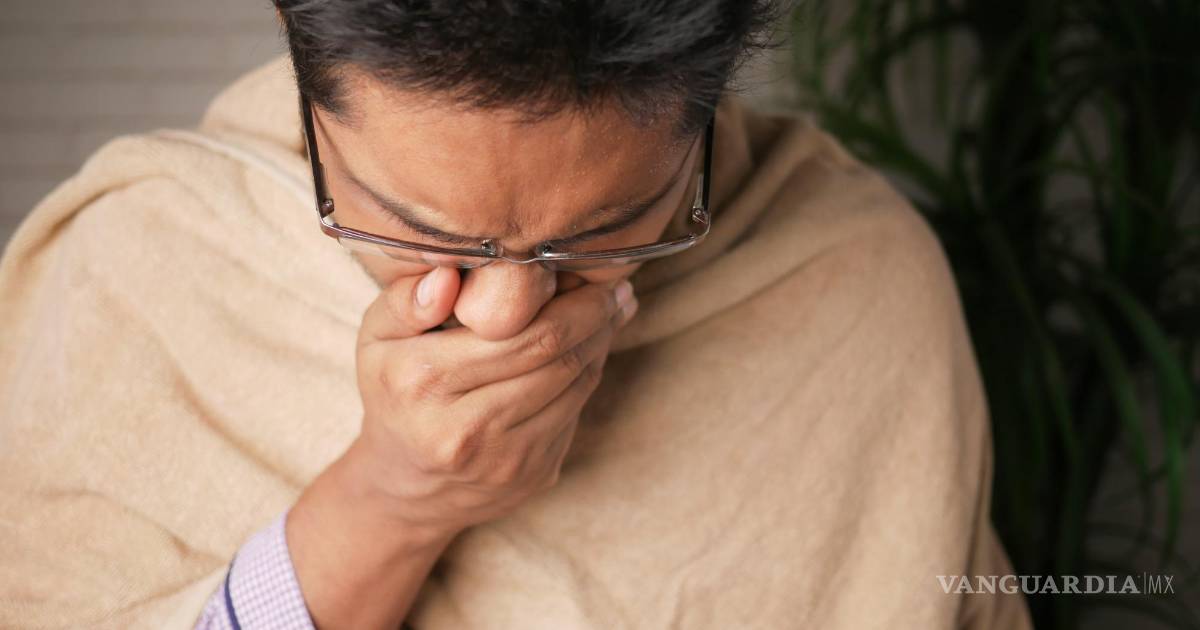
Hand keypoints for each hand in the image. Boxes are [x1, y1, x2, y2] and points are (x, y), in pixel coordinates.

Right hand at [350, 266, 637, 540]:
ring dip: (601, 341)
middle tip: (614, 286)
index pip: (517, 332)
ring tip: (612, 309)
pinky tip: (594, 346)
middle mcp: (463, 426)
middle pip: (554, 355)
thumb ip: (405, 301)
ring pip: (575, 383)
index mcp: (423, 380)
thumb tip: (448, 276)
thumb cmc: (396, 392)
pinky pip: (577, 409)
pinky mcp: (532, 473)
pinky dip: (591, 372)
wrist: (407, 485)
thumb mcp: (377, 340)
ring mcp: (503, 457)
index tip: (584, 267)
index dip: (565, 298)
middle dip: (594, 315)